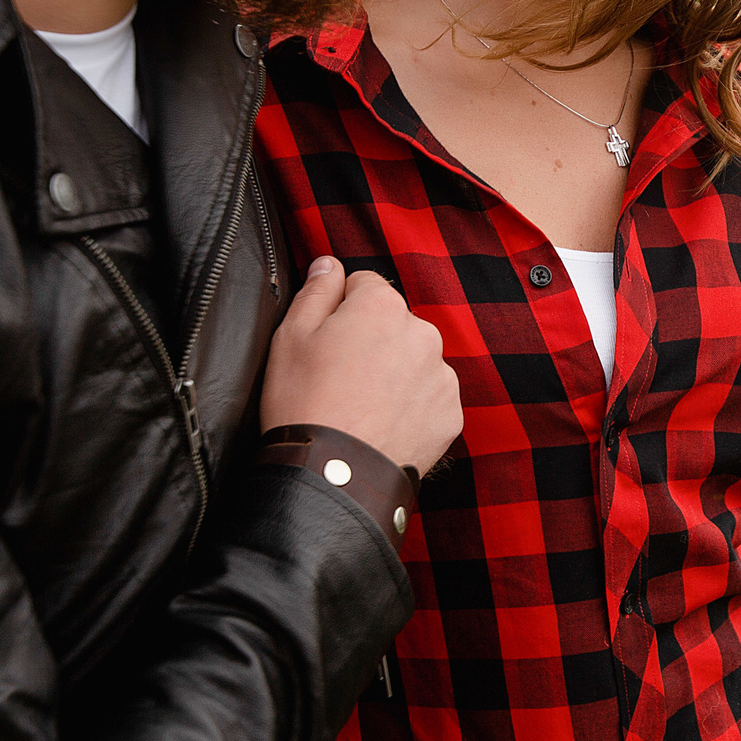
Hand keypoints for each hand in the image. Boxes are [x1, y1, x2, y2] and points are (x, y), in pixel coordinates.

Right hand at [260, 257, 461, 474]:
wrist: (334, 475)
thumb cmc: (305, 403)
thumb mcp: (291, 337)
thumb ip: (315, 292)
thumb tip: (329, 264)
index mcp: (382, 307)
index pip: (363, 285)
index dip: (339, 310)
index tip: (324, 340)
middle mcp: (422, 333)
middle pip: (393, 324)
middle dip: (371, 341)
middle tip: (339, 377)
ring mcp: (441, 375)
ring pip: (413, 361)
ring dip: (394, 373)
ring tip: (361, 406)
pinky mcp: (450, 413)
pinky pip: (428, 398)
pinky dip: (410, 407)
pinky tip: (382, 425)